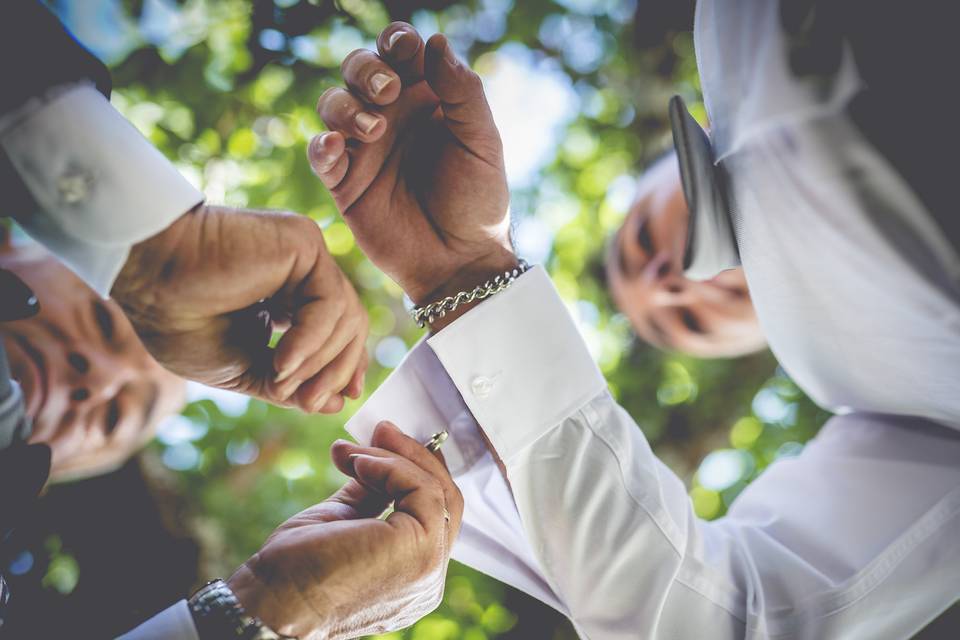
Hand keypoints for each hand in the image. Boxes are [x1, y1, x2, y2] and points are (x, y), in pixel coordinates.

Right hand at [111, 204, 367, 413]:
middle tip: (310, 404)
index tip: (338, 401)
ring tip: (279, 382)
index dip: (343, 367)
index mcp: (288, 294)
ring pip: (345, 318)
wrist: (146, 279)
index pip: (338, 332)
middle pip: (350, 326)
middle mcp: (303, 271)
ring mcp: (306, 255)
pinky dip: (311, 341)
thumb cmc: (179, 321)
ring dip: (317, 363)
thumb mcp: (241, 368)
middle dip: (334, 372)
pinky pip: (331, 303)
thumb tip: (336, 405)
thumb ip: (289, 383)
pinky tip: (282, 362)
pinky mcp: (305, 244)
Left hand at [227, 422, 462, 638]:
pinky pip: (422, 490)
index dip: (416, 472)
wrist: (270, 602)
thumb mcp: (341, 520)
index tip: (384, 442)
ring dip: (396, 458)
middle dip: (414, 457)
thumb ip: (369, 493)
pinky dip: (392, 467)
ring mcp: (429, 569)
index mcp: (413, 574)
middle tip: (381, 429)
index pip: (436, 514)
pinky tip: (359, 464)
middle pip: (446, 500)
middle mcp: (430, 578)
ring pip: (438, 491)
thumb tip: (376, 455)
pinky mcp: (420, 552)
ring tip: (356, 449)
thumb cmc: (294, 571)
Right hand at [307, 22, 515, 307]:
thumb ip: (462, 92)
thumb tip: (435, 40)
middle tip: (387, 91)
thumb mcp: (481, 143)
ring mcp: (364, 148)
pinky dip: (321, 144)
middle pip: (357, 69)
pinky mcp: (344, 182)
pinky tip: (336, 148)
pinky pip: (319, 153)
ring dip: (346, 106)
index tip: (403, 48)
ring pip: (333, 103)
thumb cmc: (478, 202)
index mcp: (426, 98)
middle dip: (365, 69)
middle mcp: (390, 116)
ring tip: (374, 129)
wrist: (461, 261)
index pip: (400, 52)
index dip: (395, 40)